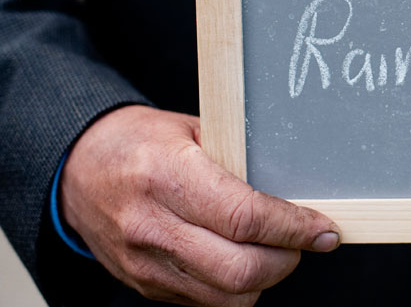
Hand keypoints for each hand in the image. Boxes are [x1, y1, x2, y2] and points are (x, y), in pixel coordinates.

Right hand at [60, 105, 340, 305]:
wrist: (77, 169)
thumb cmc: (141, 141)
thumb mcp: (192, 130)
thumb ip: (238, 160)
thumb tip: (295, 190)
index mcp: (166, 174)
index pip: (243, 217)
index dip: (292, 228)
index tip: (323, 229)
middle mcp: (152, 225)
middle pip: (239, 269)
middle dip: (288, 260)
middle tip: (305, 240)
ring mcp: (145, 263)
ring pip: (227, 297)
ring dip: (265, 279)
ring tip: (275, 249)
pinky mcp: (144, 286)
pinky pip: (205, 302)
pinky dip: (235, 288)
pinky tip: (242, 258)